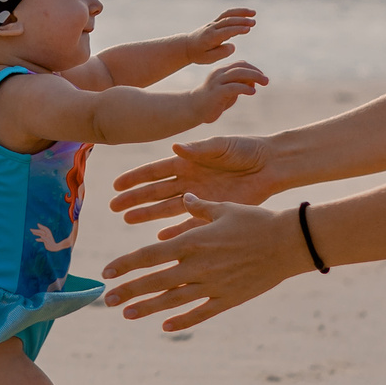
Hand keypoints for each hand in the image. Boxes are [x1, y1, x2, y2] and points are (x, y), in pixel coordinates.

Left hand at [101, 195, 306, 330]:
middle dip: (128, 290)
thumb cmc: (256, 221)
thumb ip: (199, 208)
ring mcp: (212, 285)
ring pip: (172, 300)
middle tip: (107, 300)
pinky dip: (182, 321)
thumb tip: (184, 198)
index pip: (148, 255)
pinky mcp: (228, 298)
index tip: (107, 272)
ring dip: (147, 307)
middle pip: (154, 280)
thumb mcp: (224, 208)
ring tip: (126, 314)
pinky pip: (200, 313)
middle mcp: (197, 265)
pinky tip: (165, 326)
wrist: (287, 243)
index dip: (125, 264)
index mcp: (192, 242)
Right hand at [109, 134, 276, 221]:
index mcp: (188, 161)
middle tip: (114, 207)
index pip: (155, 170)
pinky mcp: (213, 210)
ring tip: (128, 220)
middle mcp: (189, 180)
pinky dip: (176, 230)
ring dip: (149, 214)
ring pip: (168, 207)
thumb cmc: (246, 149)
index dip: (135, 178)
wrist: (271, 165)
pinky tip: (161, 238)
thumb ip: (198, 149)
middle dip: (135, 198)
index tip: (116, 185)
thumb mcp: (221, 146)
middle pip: (156, 191)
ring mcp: (199, 196)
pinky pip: (191, 223)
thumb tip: (174, 147)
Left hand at [184, 7, 256, 64]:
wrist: (187, 46)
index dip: (237, 29)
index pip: (226, 31)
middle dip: (241, 21)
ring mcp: (214, 23)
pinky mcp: (216, 22)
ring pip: (227, 15)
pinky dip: (237, 12)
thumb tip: (233, 46)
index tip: (248, 29)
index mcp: (211, 37)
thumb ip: (221, 53)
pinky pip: (227, 14)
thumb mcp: (208, 58)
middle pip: (228, 21)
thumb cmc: (198, 54)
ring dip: (241, 12)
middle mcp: (212, 28)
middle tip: (254, 22)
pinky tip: (248, 13)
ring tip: (253, 13)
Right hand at [191, 61, 267, 124]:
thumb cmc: (213, 100)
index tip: (262, 77)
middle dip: (256, 72)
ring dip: (254, 77)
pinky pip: (233, 87)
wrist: (194, 108)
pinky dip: (244, 88)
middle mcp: (219, 73)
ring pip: (238, 73)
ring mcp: (217, 82)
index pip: (240, 64)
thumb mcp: (229, 91)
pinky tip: (252, 91)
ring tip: (264, 83)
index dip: (253, 69)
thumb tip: (254, 82)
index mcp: (222, 71)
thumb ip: (240, 85)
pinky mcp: (217, 92)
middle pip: (241, 67)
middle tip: (266, 80)